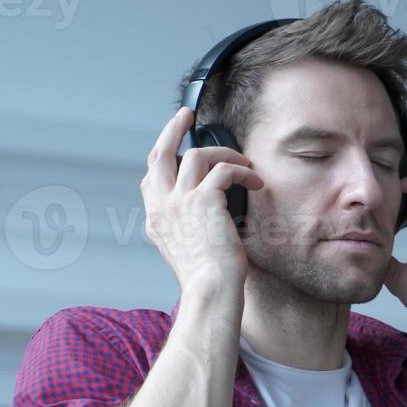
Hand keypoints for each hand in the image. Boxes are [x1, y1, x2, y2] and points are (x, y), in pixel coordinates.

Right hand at [141, 106, 264, 294]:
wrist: (211, 291)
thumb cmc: (209, 280)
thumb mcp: (189, 252)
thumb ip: (189, 229)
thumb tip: (206, 217)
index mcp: (156, 220)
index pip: (151, 178)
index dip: (163, 158)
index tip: (176, 147)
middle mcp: (162, 207)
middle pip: (159, 154)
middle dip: (172, 129)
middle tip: (187, 114)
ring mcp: (179, 202)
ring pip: (196, 155)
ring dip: (224, 154)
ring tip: (245, 164)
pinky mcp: (203, 200)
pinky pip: (224, 170)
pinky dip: (242, 172)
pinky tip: (256, 182)